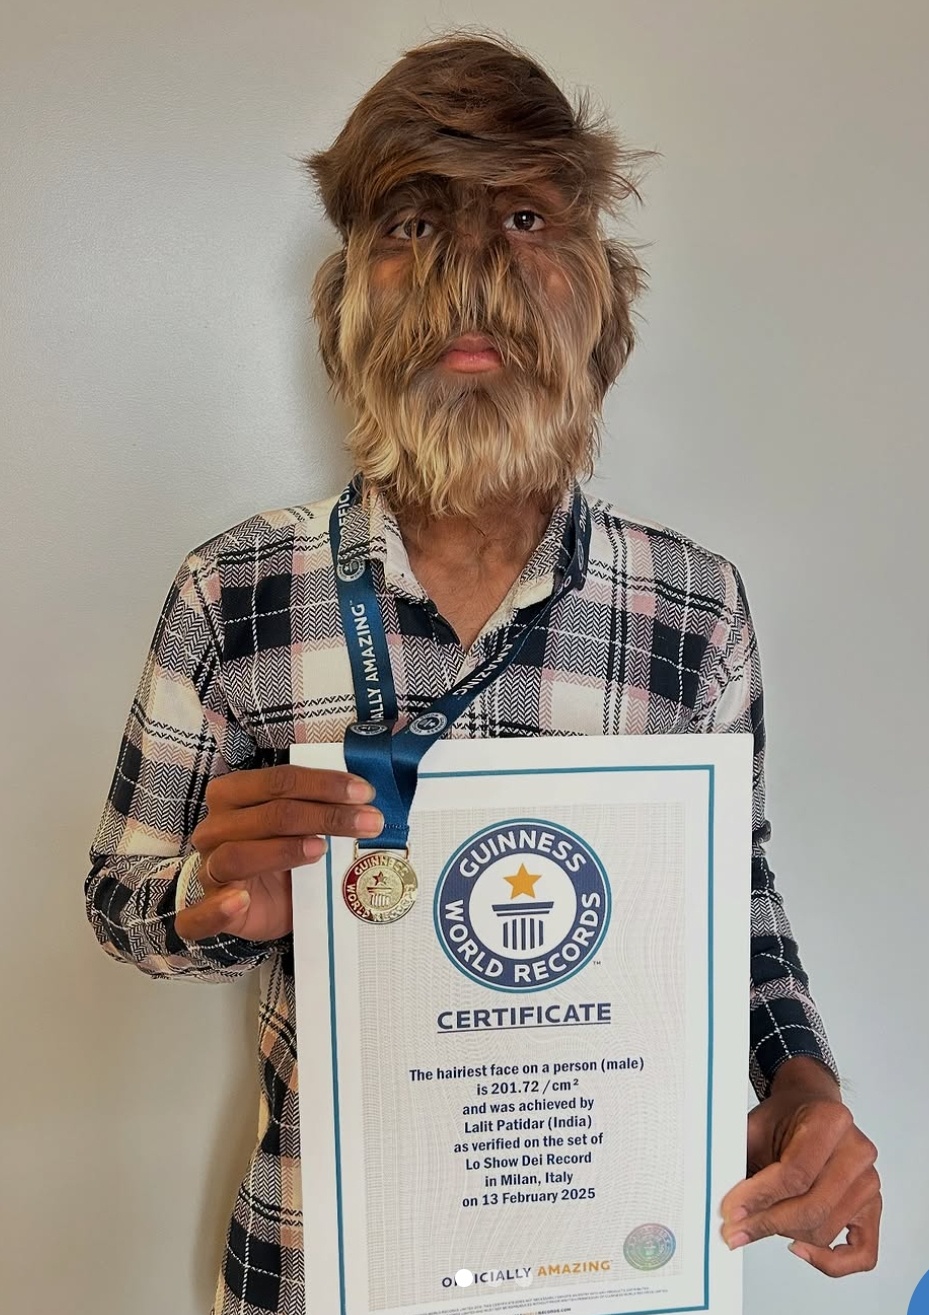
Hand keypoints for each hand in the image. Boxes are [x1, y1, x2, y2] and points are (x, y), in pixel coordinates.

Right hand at [174, 765, 382, 941]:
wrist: (263, 901)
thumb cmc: (284, 854)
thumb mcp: (302, 826)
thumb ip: (320, 809)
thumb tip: (366, 800)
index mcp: (234, 794)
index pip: (280, 781)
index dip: (325, 784)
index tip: (365, 793)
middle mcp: (215, 827)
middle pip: (270, 814)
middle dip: (325, 815)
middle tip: (369, 822)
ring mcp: (210, 867)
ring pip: (238, 855)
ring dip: (284, 850)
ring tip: (320, 850)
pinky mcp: (208, 909)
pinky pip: (200, 913)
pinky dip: (218, 908)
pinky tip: (240, 901)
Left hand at [720, 1057, 880, 1275]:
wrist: (810, 1107)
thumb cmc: (785, 1117)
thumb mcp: (756, 1126)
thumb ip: (739, 1158)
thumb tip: (722, 1203)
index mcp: (830, 1120)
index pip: (795, 1172)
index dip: (759, 1197)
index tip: (732, 1210)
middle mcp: (857, 1151)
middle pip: (812, 1206)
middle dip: (767, 1222)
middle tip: (737, 1228)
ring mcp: (869, 1181)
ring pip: (824, 1229)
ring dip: (785, 1233)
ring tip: (760, 1222)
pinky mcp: (873, 1207)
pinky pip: (862, 1253)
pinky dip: (830, 1262)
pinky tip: (799, 1248)